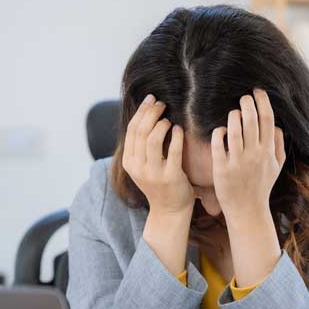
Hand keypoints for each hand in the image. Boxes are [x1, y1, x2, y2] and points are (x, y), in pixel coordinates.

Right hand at [122, 94, 193, 215]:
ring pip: (152, 139)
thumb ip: (142, 144)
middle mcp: (138, 167)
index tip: (151, 99)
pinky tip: (179, 130)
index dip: (141, 111)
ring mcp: (153, 173)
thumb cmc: (160, 182)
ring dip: (162, 124)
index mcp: (129, 162)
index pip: (132, 130)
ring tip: (169, 120)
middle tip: (162, 104)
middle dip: (151, 113)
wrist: (170, 210)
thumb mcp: (144, 165)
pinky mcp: (170, 177)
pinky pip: (173, 151)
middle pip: (141, 131)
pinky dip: (176, 137)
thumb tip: (146, 112)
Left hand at [211, 88, 285, 223]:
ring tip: (233, 113)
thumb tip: (276, 126)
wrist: (248, 210)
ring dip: (233, 115)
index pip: (267, 120)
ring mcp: (238, 162)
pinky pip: (219, 143)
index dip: (263, 102)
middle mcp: (254, 155)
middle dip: (247, 103)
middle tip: (243, 98)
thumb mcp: (276, 167)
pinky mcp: (222, 168)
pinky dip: (219, 132)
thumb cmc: (261, 186)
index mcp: (268, 152)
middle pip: (251, 120)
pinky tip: (221, 130)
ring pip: (234, 129)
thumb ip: (278, 145)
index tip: (257, 91)